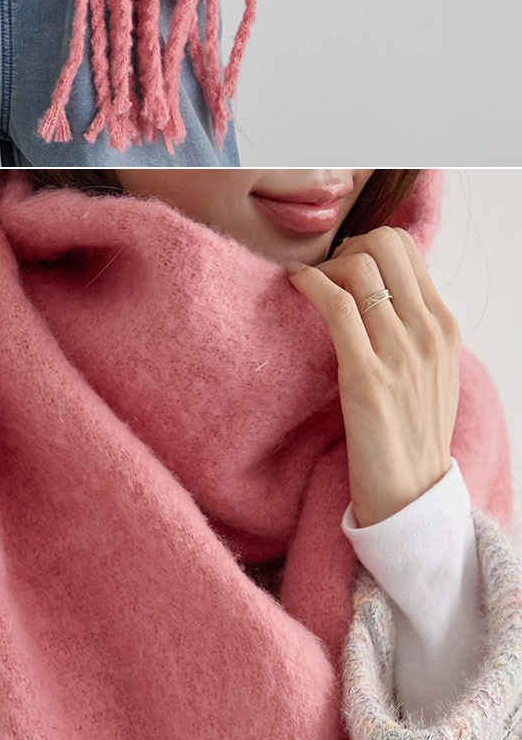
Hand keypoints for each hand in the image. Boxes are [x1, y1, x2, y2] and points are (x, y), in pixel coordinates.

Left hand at [288, 225, 460, 525]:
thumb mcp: (432, 370)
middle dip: (347, 246)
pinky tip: (296, 287)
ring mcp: (401, 354)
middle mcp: (428, 333)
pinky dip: (310, 284)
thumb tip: (382, 288)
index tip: (345, 264)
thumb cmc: (413, 432)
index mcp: (445, 327)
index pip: (406, 247)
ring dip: (323, 266)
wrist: (412, 495)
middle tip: (326, 272)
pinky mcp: (367, 377)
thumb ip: (415, 327)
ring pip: (358, 267)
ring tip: (309, 286)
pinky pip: (335, 305)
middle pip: (384, 244)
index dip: (368, 243)